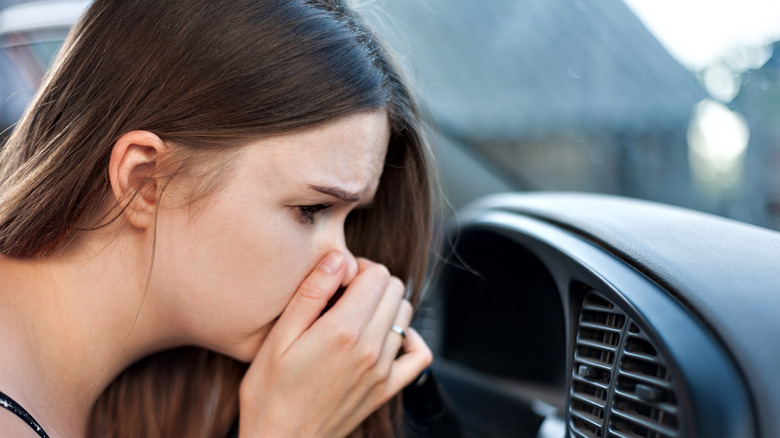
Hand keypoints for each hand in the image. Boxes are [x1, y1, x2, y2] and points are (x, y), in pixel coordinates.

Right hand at [238, 251, 432, 437]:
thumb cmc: (270, 392)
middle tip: (345, 293)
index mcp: (344, 330)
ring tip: (356, 315)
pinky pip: (418, 355)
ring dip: (386, 306)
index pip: (377, 274)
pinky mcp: (386, 389)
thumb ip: (311, 293)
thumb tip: (338, 258)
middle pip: (396, 289)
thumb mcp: (278, 337)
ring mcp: (383, 370)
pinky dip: (409, 338)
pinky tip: (386, 336)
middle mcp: (371, 348)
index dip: (358, 267)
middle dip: (373, 282)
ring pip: (405, 315)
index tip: (339, 278)